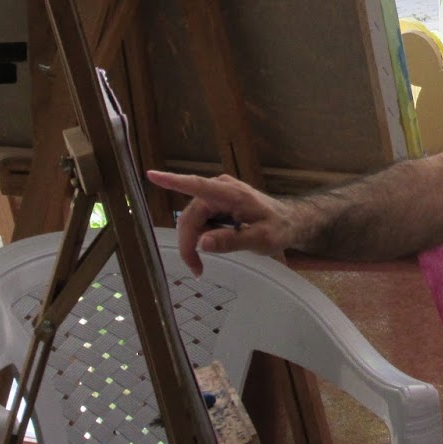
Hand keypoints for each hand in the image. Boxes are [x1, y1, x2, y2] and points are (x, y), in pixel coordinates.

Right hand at [145, 170, 294, 274]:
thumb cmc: (279, 228)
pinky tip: (215, 243)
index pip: (197, 186)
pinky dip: (201, 237)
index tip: (151, 175)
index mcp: (231, 194)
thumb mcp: (261, 239)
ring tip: (205, 262)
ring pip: (191, 221)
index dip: (173, 181)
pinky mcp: (216, 204)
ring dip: (194, 242)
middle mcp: (220, 189)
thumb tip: (202, 243)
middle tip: (197, 268)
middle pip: (189, 216)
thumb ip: (232, 241)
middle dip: (188, 243)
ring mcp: (217, 195)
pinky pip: (198, 222)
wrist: (290, 222)